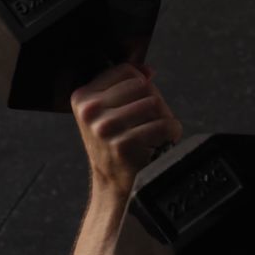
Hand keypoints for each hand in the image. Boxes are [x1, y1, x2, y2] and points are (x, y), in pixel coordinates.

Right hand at [71, 63, 181, 199]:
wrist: (113, 183)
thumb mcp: (108, 110)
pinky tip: (161, 142)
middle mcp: (90, 111)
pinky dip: (171, 132)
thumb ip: (125, 85)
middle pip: (143, 86)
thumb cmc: (115, 142)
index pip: (126, 70)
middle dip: (154, 102)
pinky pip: (164, 125)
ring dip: (164, 117)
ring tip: (154, 132)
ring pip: (155, 103)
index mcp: (82, 97)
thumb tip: (148, 71)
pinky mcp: (124, 145)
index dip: (141, 83)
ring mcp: (105, 128)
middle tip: (150, 120)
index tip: (138, 101)